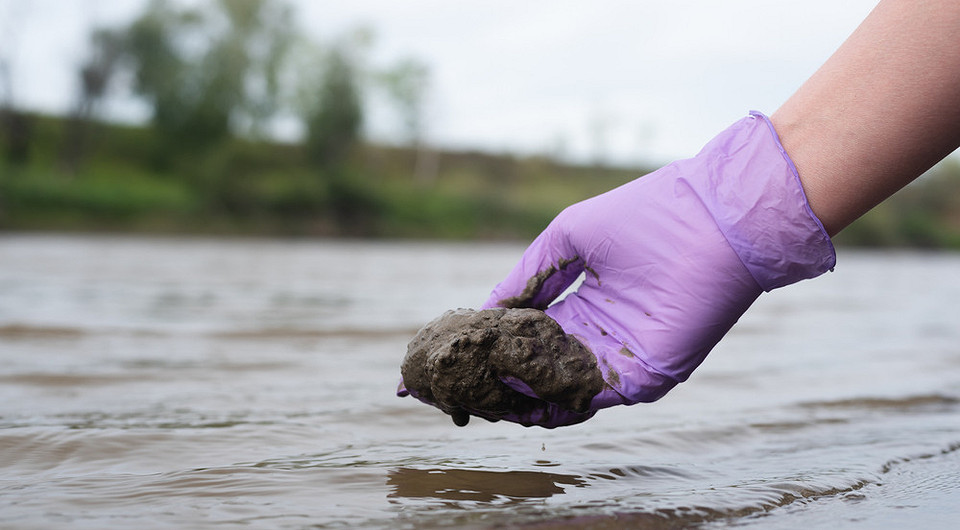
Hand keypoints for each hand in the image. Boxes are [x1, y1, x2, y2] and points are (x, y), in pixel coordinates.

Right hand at [476, 112, 834, 425]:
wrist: (715, 220)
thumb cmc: (645, 216)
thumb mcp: (567, 239)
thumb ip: (528, 278)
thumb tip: (484, 310)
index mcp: (582, 304)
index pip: (526, 335)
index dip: (488, 345)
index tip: (448, 356)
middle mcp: (597, 337)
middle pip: (537, 369)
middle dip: (495, 380)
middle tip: (452, 388)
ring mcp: (618, 359)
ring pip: (557, 392)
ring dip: (516, 398)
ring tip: (474, 398)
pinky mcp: (641, 377)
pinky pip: (589, 399)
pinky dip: (550, 404)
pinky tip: (514, 400)